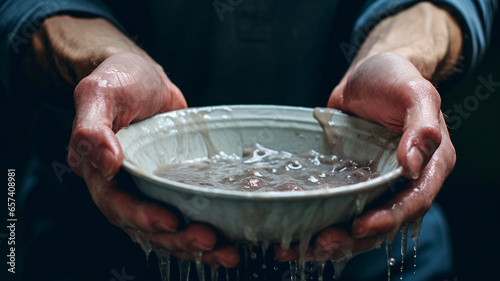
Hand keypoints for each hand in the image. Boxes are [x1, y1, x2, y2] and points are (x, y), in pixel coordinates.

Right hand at [67, 52, 238, 265]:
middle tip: (210, 241)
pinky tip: (227, 241)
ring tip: (227, 252)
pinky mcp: (172, 186)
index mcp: (98, 171)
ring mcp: (149, 189)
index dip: (141, 217)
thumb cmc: (120, 80)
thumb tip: (104, 161)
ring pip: (166, 229)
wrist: (145, 77)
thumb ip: (92, 127)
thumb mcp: (100, 92)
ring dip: (194, 245)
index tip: (170, 222)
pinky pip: (184, 214)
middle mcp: (122, 187)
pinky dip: (201, 230)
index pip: (115, 204)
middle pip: (144, 226)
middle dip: (176, 239)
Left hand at [275, 52, 455, 261]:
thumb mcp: (414, 93)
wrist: (367, 75)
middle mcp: (405, 181)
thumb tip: (413, 166)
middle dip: (355, 237)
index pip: (415, 200)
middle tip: (323, 242)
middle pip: (385, 221)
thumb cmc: (395, 78)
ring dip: (334, 238)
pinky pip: (340, 205)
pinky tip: (296, 229)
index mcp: (431, 165)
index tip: (362, 225)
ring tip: (302, 247)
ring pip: (360, 220)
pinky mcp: (352, 181)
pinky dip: (322, 219)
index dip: (391, 218)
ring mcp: (376, 183)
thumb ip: (422, 126)